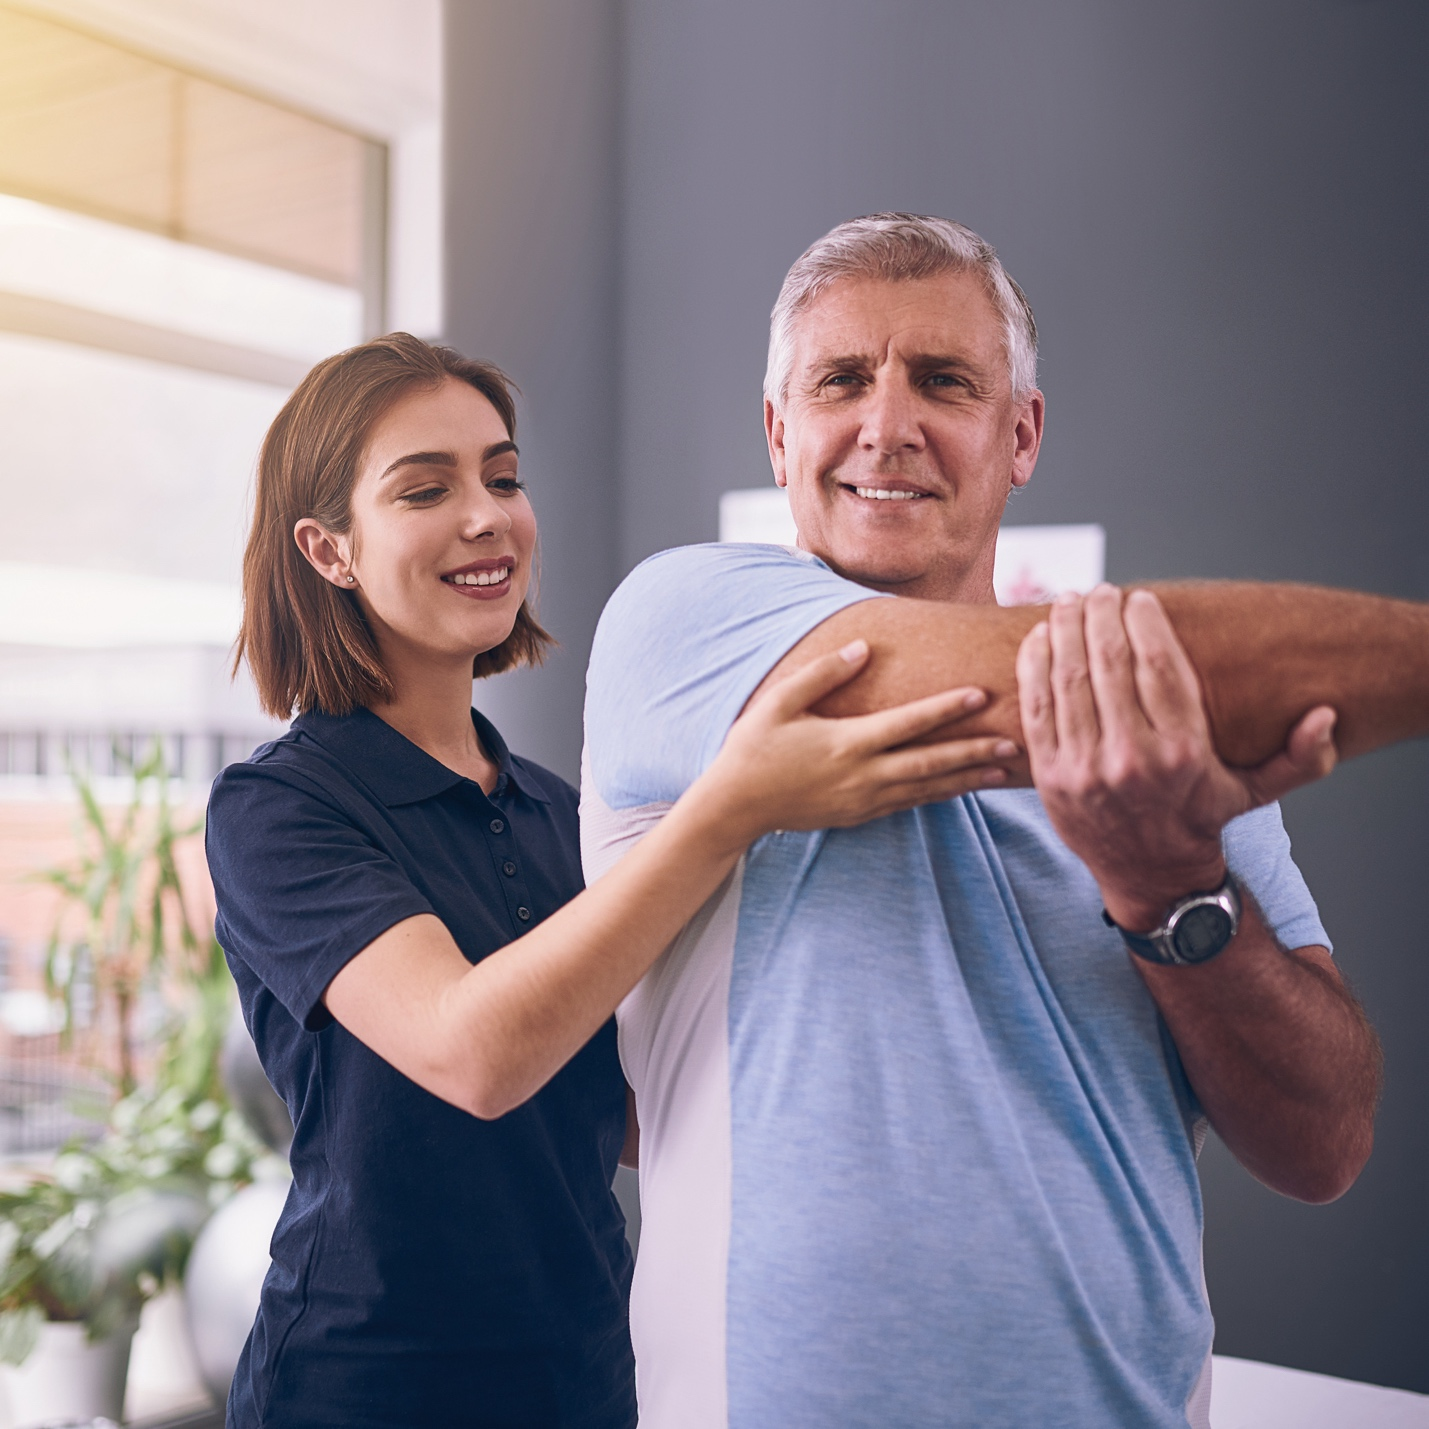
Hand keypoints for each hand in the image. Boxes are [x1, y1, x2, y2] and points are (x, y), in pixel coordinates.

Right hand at [698, 639, 1019, 846]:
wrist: (734, 807)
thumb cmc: (753, 748)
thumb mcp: (780, 702)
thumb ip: (823, 673)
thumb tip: (864, 648)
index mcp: (847, 744)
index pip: (909, 723)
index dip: (947, 708)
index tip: (981, 695)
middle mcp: (862, 776)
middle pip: (931, 763)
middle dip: (974, 753)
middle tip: (1013, 744)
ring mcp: (863, 800)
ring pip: (927, 790)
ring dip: (966, 779)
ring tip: (1002, 770)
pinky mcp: (859, 815)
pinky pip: (909, 804)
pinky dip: (939, 795)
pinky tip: (959, 787)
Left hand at [1015, 584, 1336, 929]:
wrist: (1148, 872)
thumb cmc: (1200, 817)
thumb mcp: (1256, 790)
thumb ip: (1299, 757)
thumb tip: (1325, 716)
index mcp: (1182, 753)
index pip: (1159, 666)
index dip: (1145, 622)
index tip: (1139, 598)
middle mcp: (1131, 758)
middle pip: (1109, 663)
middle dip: (1102, 615)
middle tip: (1102, 590)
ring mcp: (1084, 767)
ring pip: (1068, 677)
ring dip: (1065, 628)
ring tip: (1070, 600)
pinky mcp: (1049, 774)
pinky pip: (1036, 706)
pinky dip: (1034, 664)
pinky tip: (1041, 636)